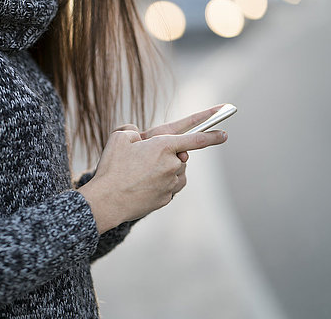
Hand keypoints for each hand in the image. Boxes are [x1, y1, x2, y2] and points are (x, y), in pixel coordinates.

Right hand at [78, 123, 226, 233]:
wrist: (106, 201)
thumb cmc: (112, 167)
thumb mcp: (119, 137)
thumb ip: (134, 130)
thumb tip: (140, 136)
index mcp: (162, 146)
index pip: (196, 139)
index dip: (213, 135)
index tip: (224, 134)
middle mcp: (171, 165)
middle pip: (180, 156)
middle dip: (167, 155)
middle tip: (144, 158)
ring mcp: (170, 184)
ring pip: (176, 172)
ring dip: (166, 169)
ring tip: (142, 172)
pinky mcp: (165, 199)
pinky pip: (169, 187)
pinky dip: (161, 184)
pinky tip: (144, 184)